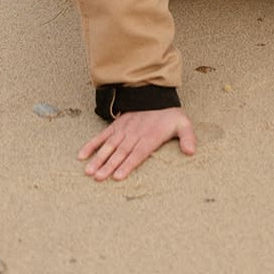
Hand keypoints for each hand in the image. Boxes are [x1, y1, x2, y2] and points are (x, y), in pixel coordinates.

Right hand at [78, 107, 196, 181]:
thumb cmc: (169, 115)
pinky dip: (92, 145)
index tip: (118, 176)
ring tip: (89, 171)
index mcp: (150, 136)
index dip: (128, 165)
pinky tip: (82, 155)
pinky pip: (102, 136)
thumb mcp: (183, 123)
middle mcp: (135, 134)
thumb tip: (191, 152)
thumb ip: (187, 137)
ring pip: (109, 146)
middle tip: (98, 178)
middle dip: (108, 166)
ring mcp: (123, 130)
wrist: (156, 95)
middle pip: (121, 152)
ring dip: (98, 158)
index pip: (138, 153)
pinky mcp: (116, 126)